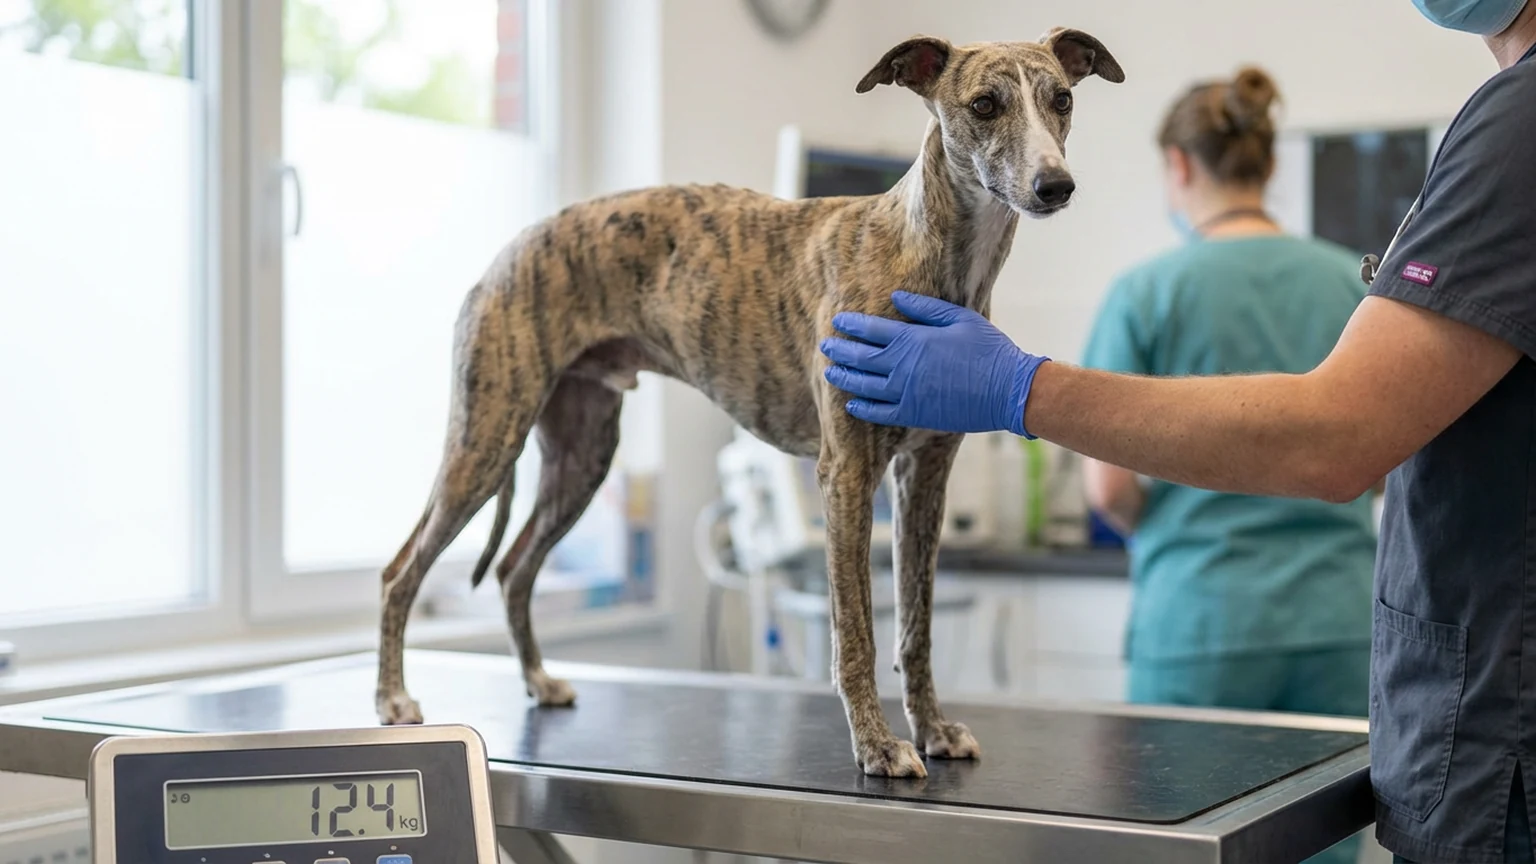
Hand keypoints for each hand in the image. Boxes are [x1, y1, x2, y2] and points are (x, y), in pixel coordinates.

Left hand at [819, 291, 1048, 436]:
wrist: (1008, 390)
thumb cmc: (988, 349)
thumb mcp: (960, 318)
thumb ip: (925, 308)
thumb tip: (896, 296)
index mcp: (913, 340)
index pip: (872, 329)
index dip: (852, 325)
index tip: (839, 321)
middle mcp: (903, 366)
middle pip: (861, 357)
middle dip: (840, 350)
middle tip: (825, 346)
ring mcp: (906, 393)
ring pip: (864, 386)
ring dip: (845, 378)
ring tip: (830, 372)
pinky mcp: (914, 414)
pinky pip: (880, 413)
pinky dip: (863, 408)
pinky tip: (852, 404)